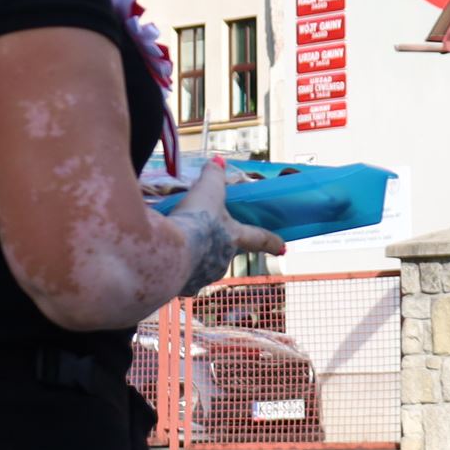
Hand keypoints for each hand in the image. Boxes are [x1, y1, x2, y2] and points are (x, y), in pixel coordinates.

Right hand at [170, 159, 282, 294]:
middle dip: (215, 246)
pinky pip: (182, 279)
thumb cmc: (196, 220)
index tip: (284, 248)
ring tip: (178, 247)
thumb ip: (213, 176)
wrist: (168, 253)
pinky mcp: (185, 288)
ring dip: (194, 259)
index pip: (259, 238)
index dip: (272, 242)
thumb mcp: (206, 191)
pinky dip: (175, 270)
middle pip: (225, 252)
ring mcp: (204, 277)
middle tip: (202, 236)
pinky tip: (165, 260)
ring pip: (202, 267)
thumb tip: (218, 161)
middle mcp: (223, 260)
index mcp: (234, 237)